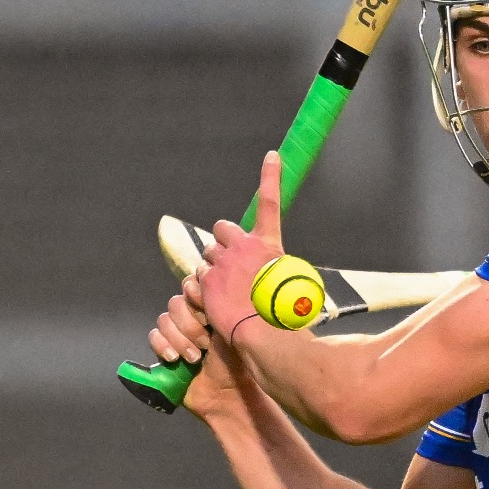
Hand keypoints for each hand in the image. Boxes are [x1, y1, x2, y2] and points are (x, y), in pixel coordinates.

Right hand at [144, 274, 260, 422]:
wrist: (227, 394)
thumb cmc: (237, 362)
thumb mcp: (233, 329)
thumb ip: (218, 304)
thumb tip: (205, 279)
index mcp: (212, 307)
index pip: (192, 286)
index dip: (196, 298)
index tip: (209, 316)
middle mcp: (193, 316)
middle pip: (176, 303)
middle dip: (190, 325)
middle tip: (206, 344)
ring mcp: (177, 333)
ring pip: (164, 320)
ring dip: (180, 339)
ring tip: (195, 358)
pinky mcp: (165, 348)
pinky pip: (154, 337)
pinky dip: (163, 346)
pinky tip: (175, 359)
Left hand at [197, 151, 284, 337]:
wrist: (262, 331)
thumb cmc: (283, 313)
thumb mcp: (290, 282)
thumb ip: (275, 268)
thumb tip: (274, 271)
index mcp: (268, 245)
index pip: (271, 203)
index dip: (271, 178)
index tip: (272, 156)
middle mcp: (244, 247)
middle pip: (223, 229)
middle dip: (223, 241)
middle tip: (229, 261)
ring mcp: (222, 262)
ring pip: (208, 255)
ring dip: (213, 268)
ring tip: (226, 291)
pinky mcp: (205, 280)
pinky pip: (197, 278)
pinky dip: (203, 289)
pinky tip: (216, 303)